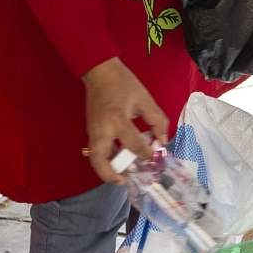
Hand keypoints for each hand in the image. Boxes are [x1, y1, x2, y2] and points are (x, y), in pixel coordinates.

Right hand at [82, 57, 168, 183]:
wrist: (99, 71)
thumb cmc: (123, 83)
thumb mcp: (145, 99)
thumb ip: (157, 121)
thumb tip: (162, 141)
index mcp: (117, 119)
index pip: (134, 146)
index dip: (147, 154)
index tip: (155, 154)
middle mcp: (102, 129)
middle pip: (101, 161)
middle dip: (112, 175)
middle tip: (125, 181)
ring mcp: (93, 131)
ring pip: (95, 159)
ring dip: (107, 169)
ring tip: (122, 174)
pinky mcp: (90, 130)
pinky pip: (96, 150)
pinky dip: (105, 159)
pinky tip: (118, 159)